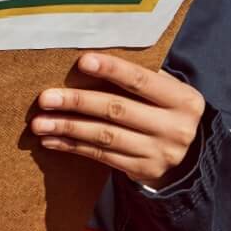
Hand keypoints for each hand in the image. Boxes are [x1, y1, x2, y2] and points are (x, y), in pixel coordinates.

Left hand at [29, 52, 205, 189]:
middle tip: (45, 98)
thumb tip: (88, 60)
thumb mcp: (166, 91)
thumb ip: (139, 77)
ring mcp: (159, 153)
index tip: (82, 62)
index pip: (141, 81)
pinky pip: (101, 156)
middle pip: (117, 110)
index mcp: (183, 100)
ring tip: (39, 122)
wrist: (190, 155)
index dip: (112, 70)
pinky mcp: (143, 170)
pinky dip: (72, 146)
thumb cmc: (165, 109)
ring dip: (67, 128)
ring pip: (104, 136)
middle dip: (77, 103)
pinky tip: (51, 139)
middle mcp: (175, 128)